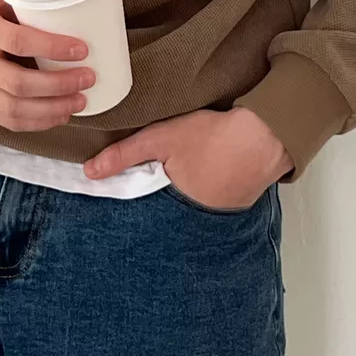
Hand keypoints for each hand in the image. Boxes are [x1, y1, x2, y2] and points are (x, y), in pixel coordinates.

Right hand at [0, 0, 94, 131]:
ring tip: (81, 101)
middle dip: (59, 85)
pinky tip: (59, 115)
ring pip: (14, 107)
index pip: (19, 42)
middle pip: (19, 83)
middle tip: (89, 78)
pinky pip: (6, 120)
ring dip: (52, 109)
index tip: (82, 50)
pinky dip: (36, 123)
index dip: (53, 48)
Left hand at [83, 105, 293, 208]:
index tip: (132, 187)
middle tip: (165, 174)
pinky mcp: (238, 203)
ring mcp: (221, 215)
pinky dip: (209, 186)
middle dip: (162, 197)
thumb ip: (125, 154)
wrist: (266, 135)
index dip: (138, 195)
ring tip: (188, 170)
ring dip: (187, 192)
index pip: (144, 208)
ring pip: (191, 204)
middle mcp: (197, 220)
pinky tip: (210, 169)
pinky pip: (214, 198)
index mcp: (173, 207)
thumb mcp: (161, 139)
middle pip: (167, 209)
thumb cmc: (214, 137)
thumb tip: (89, 172)